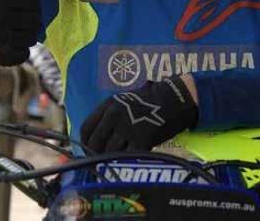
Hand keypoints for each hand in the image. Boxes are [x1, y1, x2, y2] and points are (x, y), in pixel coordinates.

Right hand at [0, 0, 40, 65]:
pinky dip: (19, 51)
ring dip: (24, 35)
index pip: (33, 2)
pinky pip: (24, 55)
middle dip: (28, 19)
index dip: (27, 3)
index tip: (16, 4)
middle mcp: (0, 19)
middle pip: (35, 21)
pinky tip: (7, 43)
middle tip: (14, 18)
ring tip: (10, 30)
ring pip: (31, 38)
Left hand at [80, 75, 197, 152]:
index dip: (85, 143)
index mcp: (108, 105)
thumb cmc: (150, 100)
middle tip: (101, 160)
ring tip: (116, 161)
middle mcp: (114, 115)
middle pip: (95, 143)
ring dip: (111, 159)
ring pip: (110, 152)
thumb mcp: (124, 101)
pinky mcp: (142, 139)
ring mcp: (127, 127)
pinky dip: (126, 161)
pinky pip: (128, 156)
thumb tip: (97, 136)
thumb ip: (109, 115)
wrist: (174, 98)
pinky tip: (129, 161)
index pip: (86, 128)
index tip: (88, 150)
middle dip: (96, 154)